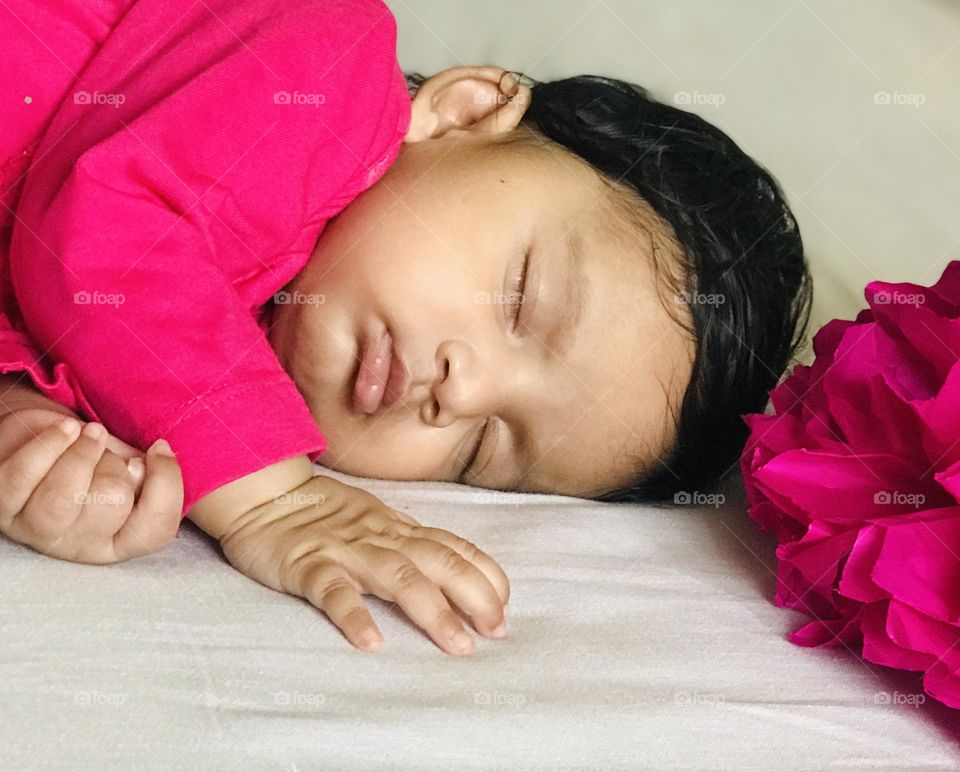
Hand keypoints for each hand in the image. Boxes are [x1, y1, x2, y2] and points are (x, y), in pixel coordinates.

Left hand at [0, 407, 183, 563]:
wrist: (45, 445)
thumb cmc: (92, 461)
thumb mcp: (130, 469)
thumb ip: (153, 471)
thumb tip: (158, 456)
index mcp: (118, 543)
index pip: (155, 530)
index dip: (165, 484)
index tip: (157, 448)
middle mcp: (77, 546)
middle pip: (111, 505)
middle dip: (115, 465)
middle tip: (108, 451)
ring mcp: (36, 530)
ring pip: (63, 496)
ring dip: (83, 453)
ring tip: (92, 432)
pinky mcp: (3, 505)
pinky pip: (24, 474)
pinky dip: (50, 444)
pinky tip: (66, 428)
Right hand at [219, 475, 509, 655]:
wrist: (261, 491)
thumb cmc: (321, 513)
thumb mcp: (374, 522)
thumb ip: (408, 544)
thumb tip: (453, 570)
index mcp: (398, 528)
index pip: (454, 547)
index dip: (485, 576)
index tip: (505, 607)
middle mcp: (380, 536)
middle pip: (438, 561)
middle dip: (474, 595)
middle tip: (498, 632)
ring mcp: (344, 549)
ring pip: (398, 576)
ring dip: (433, 611)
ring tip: (458, 645)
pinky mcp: (307, 565)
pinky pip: (332, 591)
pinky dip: (354, 615)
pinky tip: (371, 642)